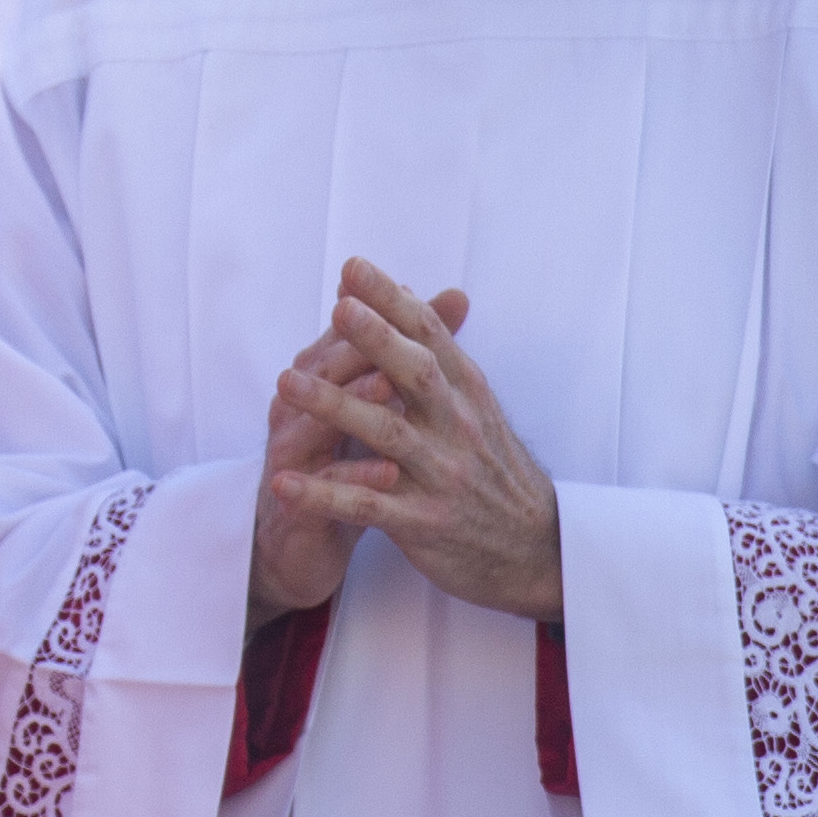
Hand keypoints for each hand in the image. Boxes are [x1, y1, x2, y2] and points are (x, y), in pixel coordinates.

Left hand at [270, 261, 561, 622]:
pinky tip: (282, 483)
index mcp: (465, 394)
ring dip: (335, 407)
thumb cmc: (490, 466)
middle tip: (339, 308)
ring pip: (385, 435)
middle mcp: (456, 428)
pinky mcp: (421, 523)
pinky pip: (366, 506)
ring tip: (285, 382)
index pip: (429, 337)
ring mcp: (439, 476)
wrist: (536, 549)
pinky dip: (324, 495)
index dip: (392, 301)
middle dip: (377, 340)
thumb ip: (435, 352)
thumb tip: (405, 291)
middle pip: (415, 375)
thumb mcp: (473, 404)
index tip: (353, 267)